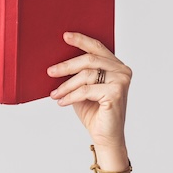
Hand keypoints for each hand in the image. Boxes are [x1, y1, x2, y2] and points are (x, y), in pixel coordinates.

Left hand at [48, 32, 131, 168]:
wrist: (105, 137)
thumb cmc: (94, 112)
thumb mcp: (82, 88)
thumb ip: (77, 74)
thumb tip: (57, 62)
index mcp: (116, 66)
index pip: (97, 47)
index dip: (81, 40)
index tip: (65, 36)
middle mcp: (122, 71)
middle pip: (90, 59)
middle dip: (67, 65)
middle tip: (50, 71)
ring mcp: (121, 81)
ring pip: (86, 75)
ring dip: (66, 85)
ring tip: (55, 93)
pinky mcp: (116, 93)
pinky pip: (86, 90)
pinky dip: (71, 96)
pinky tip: (61, 101)